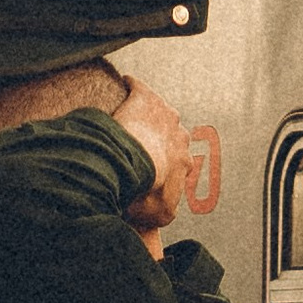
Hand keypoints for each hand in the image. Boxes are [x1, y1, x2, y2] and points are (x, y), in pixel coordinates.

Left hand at [111, 77, 190, 234]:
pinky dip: (130, 87)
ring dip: (145, 116)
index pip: (179, 163)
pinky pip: (137, 87)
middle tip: (138, 148)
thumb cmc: (147, 190)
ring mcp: (163, 113)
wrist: (136, 161)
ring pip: (158, 112)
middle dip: (158, 140)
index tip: (151, 173)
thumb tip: (166, 214)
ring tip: (127, 122)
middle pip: (171, 136)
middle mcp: (179, 134)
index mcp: (183, 161)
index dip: (165, 168)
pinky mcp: (145, 96)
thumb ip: (165, 213)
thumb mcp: (159, 214)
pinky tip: (119, 89)